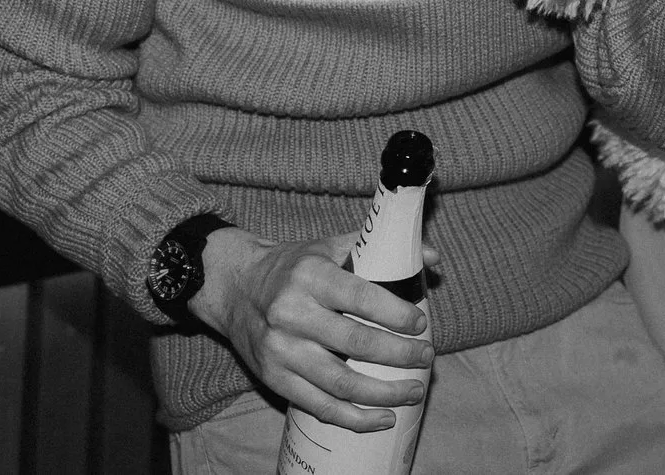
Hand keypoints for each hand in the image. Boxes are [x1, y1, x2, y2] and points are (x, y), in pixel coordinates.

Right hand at [189, 229, 435, 431]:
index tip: (420, 325)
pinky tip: (382, 417)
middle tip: (426, 358)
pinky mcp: (274, 378)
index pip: (362, 298)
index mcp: (311, 276)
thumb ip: (379, 248)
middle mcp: (293, 314)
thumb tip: (431, 257)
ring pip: (341, 383)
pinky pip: (319, 406)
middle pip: (356, 344)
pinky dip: (354, 418)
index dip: (396, 315)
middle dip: (399, 355)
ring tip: (414, 391)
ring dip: (384, 393)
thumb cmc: (292, 266)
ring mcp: (282, 350)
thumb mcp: (329, 246)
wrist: (233, 286)